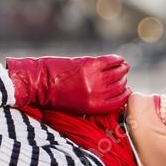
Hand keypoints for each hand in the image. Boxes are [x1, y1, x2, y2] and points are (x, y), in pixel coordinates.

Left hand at [6, 55, 129, 113]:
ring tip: (124, 66)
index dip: (125, 95)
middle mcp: (97, 94)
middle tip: (123, 76)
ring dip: (123, 69)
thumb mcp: (76, 107)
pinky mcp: (89, 64)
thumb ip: (93, 102)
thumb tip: (107, 95)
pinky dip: (116, 59)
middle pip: (119, 86)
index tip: (126, 90)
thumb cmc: (54, 97)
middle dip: (123, 81)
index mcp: (94, 107)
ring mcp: (94, 78)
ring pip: (118, 73)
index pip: (119, 102)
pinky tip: (119, 59)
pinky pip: (110, 60)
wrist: (39, 83)